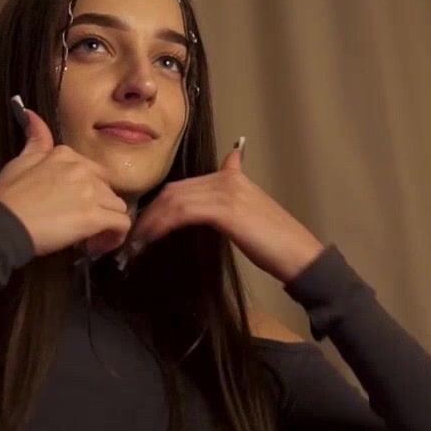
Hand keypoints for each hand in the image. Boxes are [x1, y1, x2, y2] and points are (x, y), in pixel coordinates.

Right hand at [0, 105, 132, 257]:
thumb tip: (31, 114)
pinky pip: (122, 224)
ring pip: (118, 207)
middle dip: (99, 208)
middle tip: (81, 226)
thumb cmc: (7, 196)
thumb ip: (35, 140)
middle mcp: (82, 169)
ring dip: (108, 222)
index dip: (88, 192)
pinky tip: (98, 245)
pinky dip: (115, 236)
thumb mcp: (20, 161)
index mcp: (65, 155)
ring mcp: (90, 193)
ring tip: (90, 238)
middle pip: (107, 190)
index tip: (74, 208)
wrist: (1, 223)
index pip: (92, 173)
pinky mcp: (94, 217)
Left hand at [121, 137, 325, 282]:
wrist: (299, 254)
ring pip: (174, 201)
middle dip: (148, 213)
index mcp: (231, 176)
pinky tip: (149, 240)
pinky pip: (182, 213)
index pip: (183, 185)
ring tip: (135, 244)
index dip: (158, 204)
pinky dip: (161, 226)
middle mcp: (227, 178)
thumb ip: (225, 205)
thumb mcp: (248, 215)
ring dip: (149, 223)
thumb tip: (200, 210)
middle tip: (131, 237)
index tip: (142, 225)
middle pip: (174, 190)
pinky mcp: (225, 209)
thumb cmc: (274, 244)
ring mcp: (226, 191)